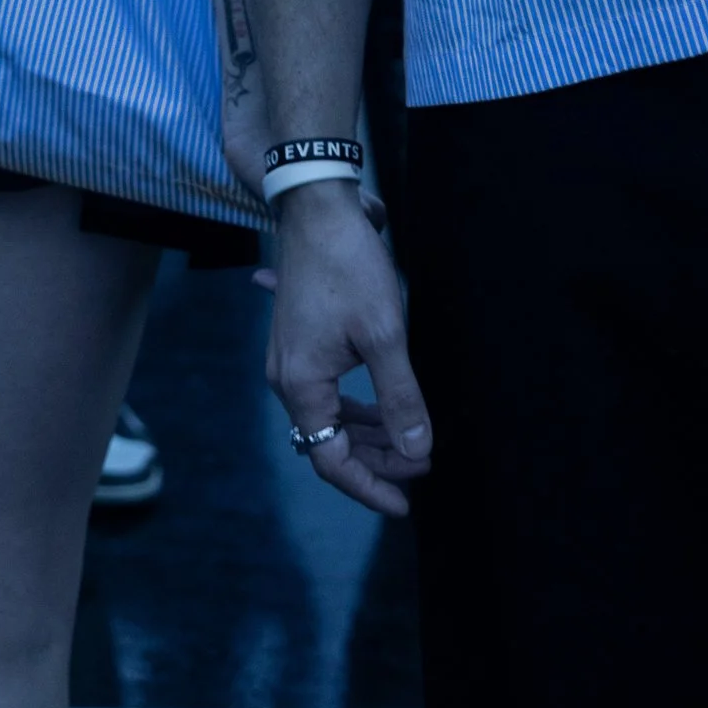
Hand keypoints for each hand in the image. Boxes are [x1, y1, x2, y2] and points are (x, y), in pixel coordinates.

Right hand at [267, 182, 432, 517]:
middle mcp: (287, 379)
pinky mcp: (299, 339)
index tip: (405, 503)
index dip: (370, 486)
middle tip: (419, 466)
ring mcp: (290, 357)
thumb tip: (416, 451)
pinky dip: (355, 404)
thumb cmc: (349, 266)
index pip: (331, 460)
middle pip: (329, 441)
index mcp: (302, 385)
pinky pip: (327, 389)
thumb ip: (400, 398)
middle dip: (376, 459)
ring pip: (330, 415)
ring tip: (408, 441)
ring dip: (367, 432)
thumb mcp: (385, 335)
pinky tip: (381, 405)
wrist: (316, 204)